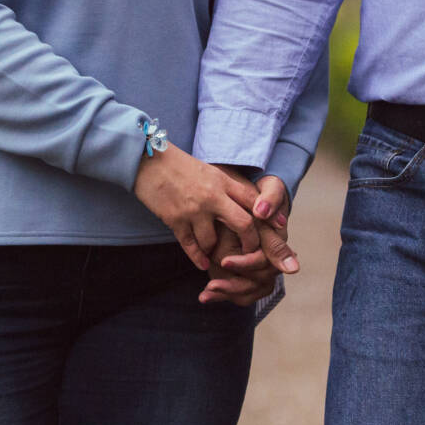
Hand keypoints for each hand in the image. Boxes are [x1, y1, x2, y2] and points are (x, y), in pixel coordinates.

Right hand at [133, 146, 262, 270]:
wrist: (148, 160)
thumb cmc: (180, 165)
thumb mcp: (209, 171)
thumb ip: (228, 187)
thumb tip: (252, 204)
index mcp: (222, 180)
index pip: (253, 200)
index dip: (268, 216)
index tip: (276, 228)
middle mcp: (211, 196)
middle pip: (243, 224)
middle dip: (250, 243)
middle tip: (251, 253)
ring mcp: (193, 210)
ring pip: (214, 241)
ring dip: (216, 251)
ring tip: (217, 254)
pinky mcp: (175, 220)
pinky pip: (191, 246)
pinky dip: (197, 258)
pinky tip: (202, 263)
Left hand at [200, 176, 298, 305]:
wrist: (243, 195)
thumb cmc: (258, 191)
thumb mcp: (268, 190)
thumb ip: (271, 200)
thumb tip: (262, 211)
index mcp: (277, 243)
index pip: (265, 262)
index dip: (246, 263)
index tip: (224, 261)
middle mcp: (271, 259)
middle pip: (257, 284)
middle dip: (234, 286)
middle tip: (211, 286)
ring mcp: (258, 267)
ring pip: (247, 292)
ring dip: (227, 293)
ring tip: (206, 293)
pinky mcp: (244, 271)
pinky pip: (237, 291)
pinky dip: (222, 294)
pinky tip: (204, 296)